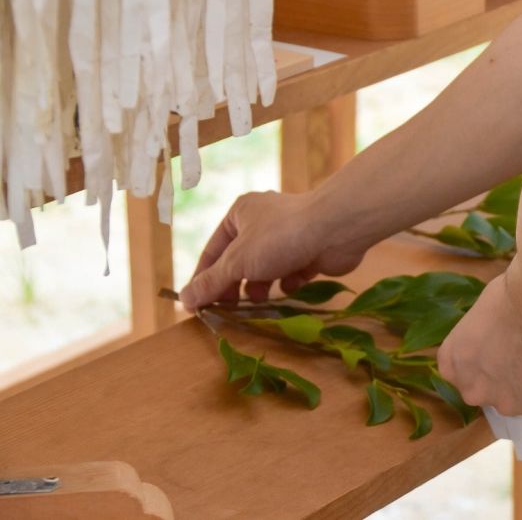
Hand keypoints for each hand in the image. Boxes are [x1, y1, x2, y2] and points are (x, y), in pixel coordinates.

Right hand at [179, 190, 364, 310]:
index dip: (203, 278)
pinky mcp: (309, 252)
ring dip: (261, 286)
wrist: (335, 230)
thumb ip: (212, 282)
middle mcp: (263, 222)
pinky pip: (291, 272)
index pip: (213, 251)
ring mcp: (288, 237)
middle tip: (228, 309)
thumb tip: (184, 300)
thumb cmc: (280, 238)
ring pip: (265, 268)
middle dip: (234, 285)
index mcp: (240, 214)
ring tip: (260, 298)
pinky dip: (288, 282)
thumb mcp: (238, 262)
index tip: (196, 306)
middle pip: (239, 261)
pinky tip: (290, 286)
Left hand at [437, 273, 521, 418]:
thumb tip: (498, 344)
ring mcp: (507, 404)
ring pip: (520, 400)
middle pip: (489, 392)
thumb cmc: (512, 295)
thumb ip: (482, 343)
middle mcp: (473, 391)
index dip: (485, 362)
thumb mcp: (480, 317)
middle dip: (505, 379)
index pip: (464, 375)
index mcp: (453, 364)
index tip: (501, 348)